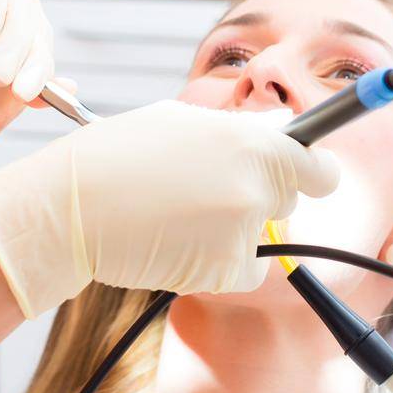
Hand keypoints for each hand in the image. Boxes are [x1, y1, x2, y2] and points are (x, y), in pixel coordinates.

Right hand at [0, 99, 340, 318]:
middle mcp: (255, 186)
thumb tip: (282, 130)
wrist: (74, 207)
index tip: (308, 176)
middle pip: (287, 200)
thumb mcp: (181, 121)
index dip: (313, 173)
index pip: (319, 168)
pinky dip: (218, 263)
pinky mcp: (223, 270)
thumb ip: (240, 131)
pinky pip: (241, 271)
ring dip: (234, 231)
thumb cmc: (118, 154)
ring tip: (179, 212)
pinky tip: (177, 241)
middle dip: (260, 196)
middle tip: (206, 189)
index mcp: (249, 142)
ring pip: (261, 237)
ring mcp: (242, 231)